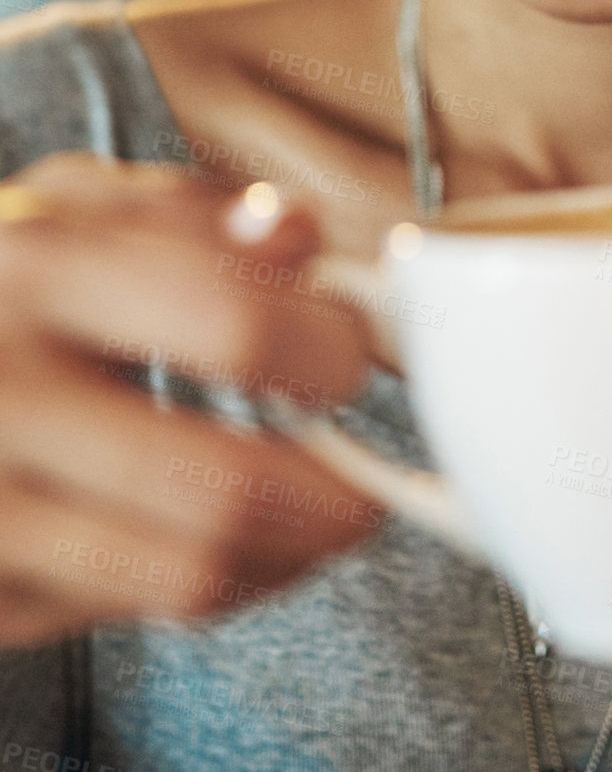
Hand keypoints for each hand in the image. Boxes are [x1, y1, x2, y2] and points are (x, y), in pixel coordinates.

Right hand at [0, 153, 378, 648]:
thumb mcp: (68, 207)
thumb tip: (298, 233)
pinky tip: (245, 540)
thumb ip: (191, 211)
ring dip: (291, 554)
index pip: (234, 329)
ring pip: (192, 574)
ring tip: (324, 516)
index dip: (329, 350)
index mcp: (38, 273)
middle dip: (334, 492)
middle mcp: (2, 395)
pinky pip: (143, 611)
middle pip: (222, 485)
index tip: (354, 353)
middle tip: (368, 476)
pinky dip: (225, 583)